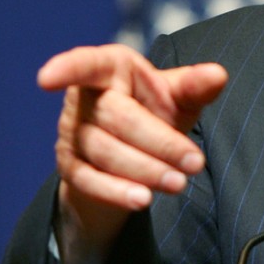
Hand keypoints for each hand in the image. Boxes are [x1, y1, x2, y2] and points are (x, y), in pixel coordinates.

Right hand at [38, 44, 227, 263]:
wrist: (132, 150)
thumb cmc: (153, 109)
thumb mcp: (176, 95)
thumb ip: (194, 85)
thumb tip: (218, 75)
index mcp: (109, 68)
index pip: (85, 64)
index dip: (66, 68)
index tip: (45, 78)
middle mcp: (83, 98)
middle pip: (116, 118)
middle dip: (159, 142)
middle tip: (195, 162)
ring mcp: (71, 133)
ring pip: (106, 153)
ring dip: (145, 170)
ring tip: (179, 183)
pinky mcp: (70, 166)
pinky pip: (90, 181)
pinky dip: (117, 191)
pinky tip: (142, 199)